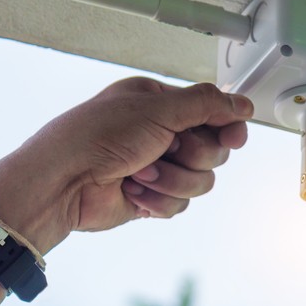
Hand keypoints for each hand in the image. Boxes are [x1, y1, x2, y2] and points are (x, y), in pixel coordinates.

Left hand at [0, 77, 252, 253]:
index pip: (214, 112)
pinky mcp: (153, 197)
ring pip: (201, 180)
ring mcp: (158, 166)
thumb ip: (206, 105)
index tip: (233, 137)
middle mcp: (162, 132)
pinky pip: (181, 203)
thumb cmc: (96, 136)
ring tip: (140, 173)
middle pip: (214, 150)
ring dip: (172, 179)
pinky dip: (158, 199)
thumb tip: (242, 104)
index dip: (228, 126)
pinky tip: (133, 191)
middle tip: (166, 149)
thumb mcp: (157, 109)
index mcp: (160, 103)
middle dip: (191, 154)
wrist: (63, 183)